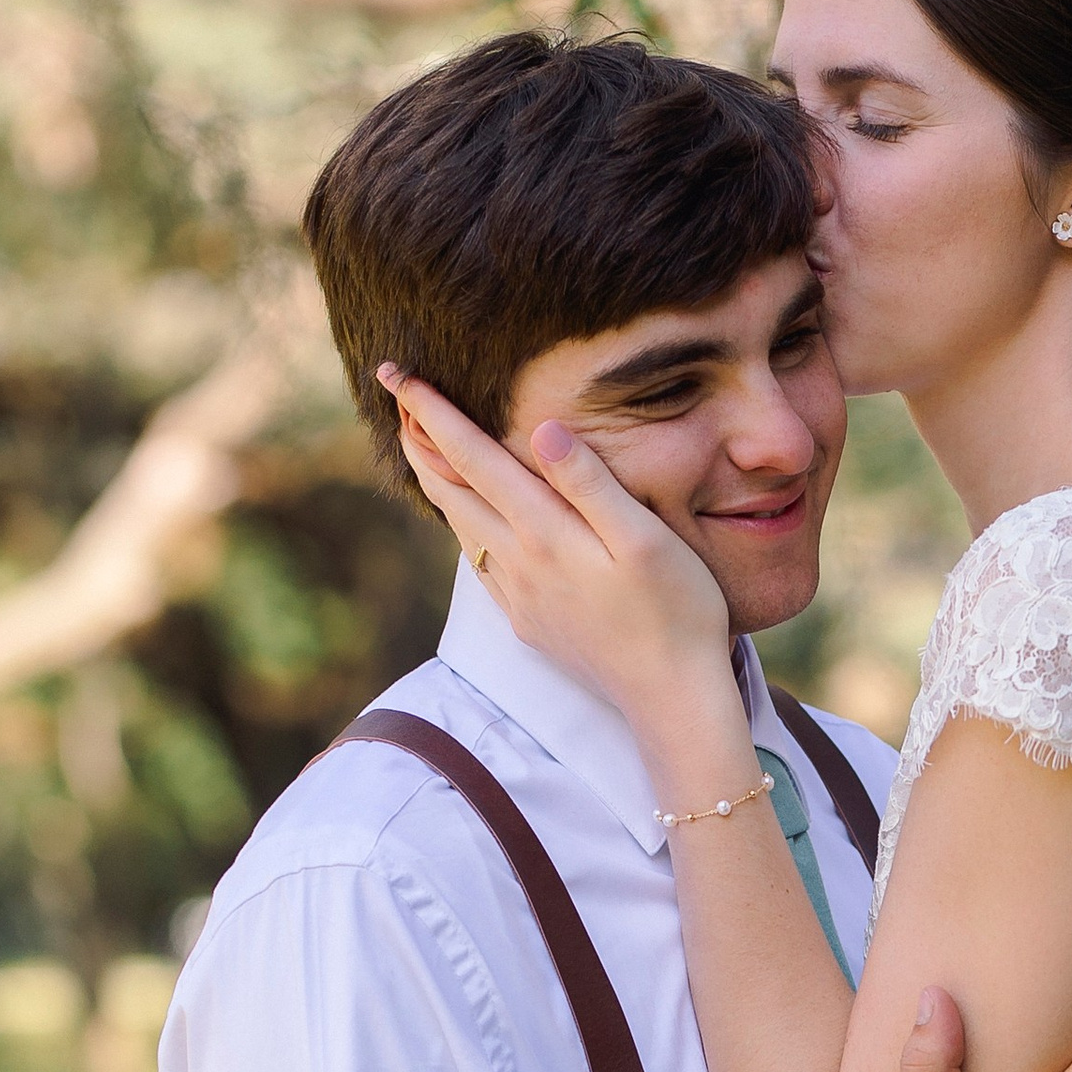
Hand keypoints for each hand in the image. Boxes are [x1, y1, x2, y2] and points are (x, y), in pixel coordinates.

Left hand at [380, 371, 731, 725]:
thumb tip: (542, 430)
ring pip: (459, 526)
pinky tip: (466, 515)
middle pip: (450, 489)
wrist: (670, 696)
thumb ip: (590, 483)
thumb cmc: (676, 611)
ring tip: (418, 443)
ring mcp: (518, 596)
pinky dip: (460, 522)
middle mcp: (518, 564)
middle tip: (395, 394)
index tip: (399, 375)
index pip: (472, 458)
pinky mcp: (527, 620)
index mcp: (544, 533)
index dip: (433, 413)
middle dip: (419, 438)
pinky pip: (480, 559)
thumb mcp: (645, 539)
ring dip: (435, 479)